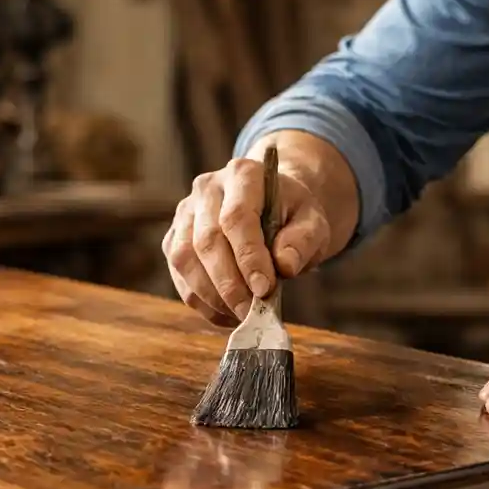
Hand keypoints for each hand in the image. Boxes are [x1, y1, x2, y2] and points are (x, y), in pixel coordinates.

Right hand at [163, 156, 331, 326]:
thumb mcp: (313, 223)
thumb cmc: (294, 216)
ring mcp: (185, 213)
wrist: (275, 209)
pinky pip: (179, 276)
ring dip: (212, 295)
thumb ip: (303, 241)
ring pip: (184, 259)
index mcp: (243, 174)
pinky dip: (202, 301)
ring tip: (241, 314)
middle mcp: (206, 189)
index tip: (264, 289)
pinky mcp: (175, 239)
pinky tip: (228, 312)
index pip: (236, 217)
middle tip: (252, 311)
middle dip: (229, 284)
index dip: (248, 257)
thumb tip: (284, 266)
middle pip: (206, 240)